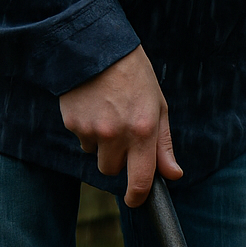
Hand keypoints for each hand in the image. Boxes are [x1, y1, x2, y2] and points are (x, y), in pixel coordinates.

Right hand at [59, 46, 182, 207]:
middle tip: (122, 130)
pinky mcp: (72, 122)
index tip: (135, 201)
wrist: (96, 45)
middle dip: (117, 158)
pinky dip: (86, 128)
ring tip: (106, 113)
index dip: (137, 197)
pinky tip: (92, 105)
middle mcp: (116, 135)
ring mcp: (91, 130)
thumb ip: (163, 144)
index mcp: (143, 132)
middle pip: (112, 169)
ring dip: (101, 144)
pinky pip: (81, 138)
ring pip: (95, 155)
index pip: (141, 180)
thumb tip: (173, 175)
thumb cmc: (134, 76)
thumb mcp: (158, 106)